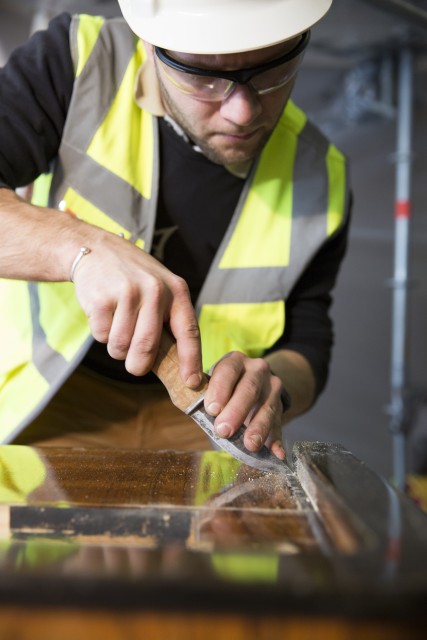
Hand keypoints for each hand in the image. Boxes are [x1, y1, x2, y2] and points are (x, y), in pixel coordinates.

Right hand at [72, 231, 201, 386]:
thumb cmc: (134, 278)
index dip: (191, 360)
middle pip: (147, 348)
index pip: (189, 331)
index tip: (191, 382)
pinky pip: (101, 335)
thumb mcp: (161, 288)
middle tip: (134, 367)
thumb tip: (176, 365)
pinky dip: (100, 332)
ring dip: (116, 347)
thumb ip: (169, 318)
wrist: (97, 249)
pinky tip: (104, 311)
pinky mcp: (102, 298)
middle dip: (138, 366)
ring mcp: (127, 293)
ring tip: (117, 325)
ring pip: (120, 346)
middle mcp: (155, 291)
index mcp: (176, 291)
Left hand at [203, 352, 286, 459]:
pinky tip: (277, 454)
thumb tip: (191, 405)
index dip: (220, 389)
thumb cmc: (223, 387)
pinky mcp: (281, 405)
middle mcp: (257, 369)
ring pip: (268, 407)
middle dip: (236, 411)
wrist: (253, 381)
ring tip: (250, 445)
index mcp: (235, 361)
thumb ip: (205, 394)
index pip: (228, 370)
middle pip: (249, 389)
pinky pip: (279, 423)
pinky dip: (277, 440)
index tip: (211, 410)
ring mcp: (272, 386)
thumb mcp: (213, 382)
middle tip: (224, 431)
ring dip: (259, 427)